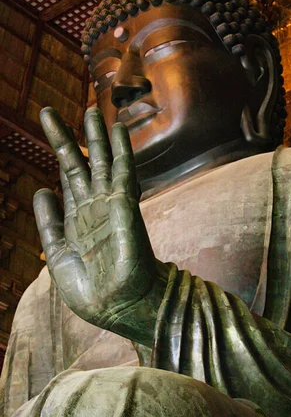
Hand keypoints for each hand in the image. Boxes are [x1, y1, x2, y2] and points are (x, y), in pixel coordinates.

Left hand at [34, 107, 163, 338]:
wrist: (117, 306)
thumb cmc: (90, 290)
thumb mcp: (58, 255)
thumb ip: (49, 223)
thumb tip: (40, 190)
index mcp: (77, 221)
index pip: (69, 182)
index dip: (61, 157)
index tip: (54, 133)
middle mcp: (93, 208)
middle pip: (79, 166)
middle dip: (69, 139)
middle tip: (50, 112)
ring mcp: (110, 205)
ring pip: (100, 162)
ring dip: (94, 136)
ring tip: (89, 110)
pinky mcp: (124, 205)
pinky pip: (123, 171)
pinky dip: (120, 149)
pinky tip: (116, 129)